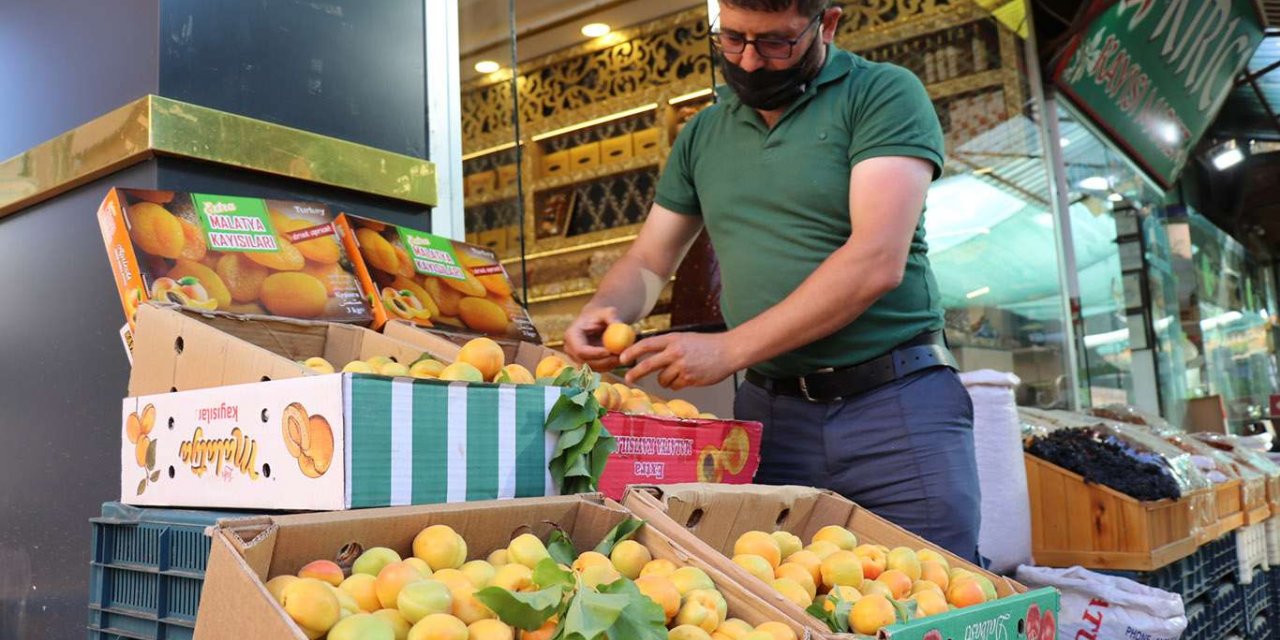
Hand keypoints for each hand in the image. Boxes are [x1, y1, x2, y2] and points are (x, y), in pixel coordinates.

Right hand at [563, 306, 622, 371]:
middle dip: (604, 362)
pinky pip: (597, 369)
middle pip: (586, 362)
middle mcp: (570, 349)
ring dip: (609, 365)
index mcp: (571, 335)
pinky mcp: (585, 364)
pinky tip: (619, 358)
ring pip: (593, 368)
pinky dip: (609, 366)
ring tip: (622, 356)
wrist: (598, 322)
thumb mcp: (608, 312)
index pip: (580, 350)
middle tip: (620, 357)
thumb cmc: (602, 316)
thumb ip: (612, 317)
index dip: (595, 354)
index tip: (610, 352)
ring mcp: (576, 358)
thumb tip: (618, 325)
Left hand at [621, 332, 741, 389]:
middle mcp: (675, 352)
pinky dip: (677, 384)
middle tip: (628, 378)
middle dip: (635, 373)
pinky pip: (675, 386)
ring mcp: (682, 366)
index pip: (646, 344)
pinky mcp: (690, 378)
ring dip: (665, 380)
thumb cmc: (706, 345)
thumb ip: (668, 346)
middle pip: (648, 364)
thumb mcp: (685, 339)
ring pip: (662, 379)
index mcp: (673, 339)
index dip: (632, 352)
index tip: (622, 358)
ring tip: (678, 373)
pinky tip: (688, 377)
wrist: (728, 351)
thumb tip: (648, 354)